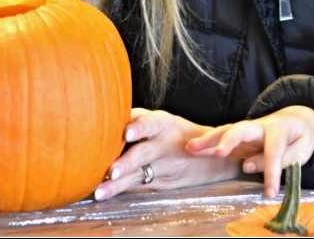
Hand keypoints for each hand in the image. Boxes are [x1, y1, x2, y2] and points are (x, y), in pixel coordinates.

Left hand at [93, 108, 239, 200]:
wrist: (213, 155)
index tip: (127, 134)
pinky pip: (141, 186)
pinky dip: (122, 190)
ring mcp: (167, 166)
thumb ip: (138, 119)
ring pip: (140, 175)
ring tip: (100, 192)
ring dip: (119, 185)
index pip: (150, 122)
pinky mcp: (165, 184)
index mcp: (164, 123)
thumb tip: (103, 118)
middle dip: (127, 162)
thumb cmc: (177, 133)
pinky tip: (106, 195)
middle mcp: (166, 144)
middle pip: (146, 152)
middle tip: (112, 172)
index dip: (139, 127)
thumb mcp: (163, 120)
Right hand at [186, 105, 313, 198]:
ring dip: (209, 139)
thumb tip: (248, 165)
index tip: (270, 193)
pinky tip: (191, 149)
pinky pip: (222, 137)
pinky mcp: (239, 136)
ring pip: (226, 131)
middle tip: (219, 153)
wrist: (298, 119)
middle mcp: (260, 126)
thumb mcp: (301, 149)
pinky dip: (207, 143)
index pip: (273, 152)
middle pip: (242, 129)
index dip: (271, 173)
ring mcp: (247, 130)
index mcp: (279, 130)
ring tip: (190, 147)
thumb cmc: (300, 137)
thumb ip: (281, 158)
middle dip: (229, 140)